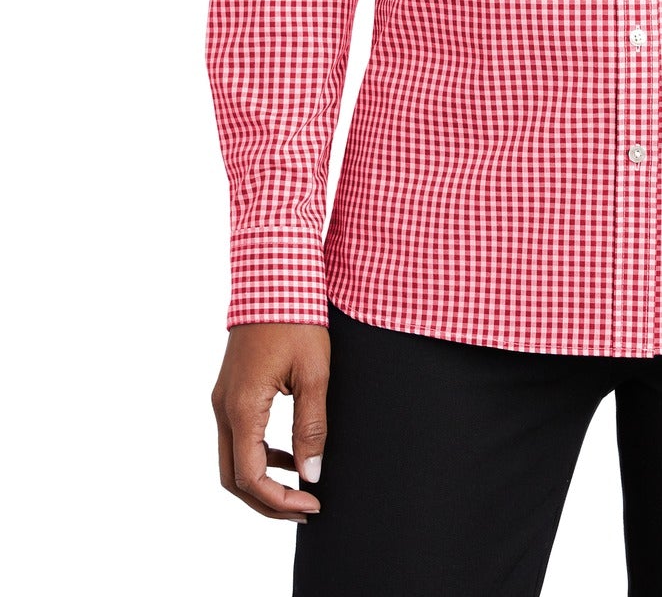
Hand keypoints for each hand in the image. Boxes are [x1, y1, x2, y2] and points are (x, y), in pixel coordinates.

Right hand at [212, 323, 330, 521]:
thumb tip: (311, 474)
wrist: (273, 277)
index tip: (313, 504)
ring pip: (232, 460)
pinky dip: (259, 457)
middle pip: (234, 478)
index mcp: (242, 408)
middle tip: (306, 508)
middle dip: (268, 501)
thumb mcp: (314, 374)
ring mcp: (222, 399)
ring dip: (262, 481)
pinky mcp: (229, 391)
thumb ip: (312, 427)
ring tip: (300, 488)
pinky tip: (288, 455)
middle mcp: (224, 408)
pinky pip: (237, 438)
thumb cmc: (296, 319)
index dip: (280, 501)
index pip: (251, 477)